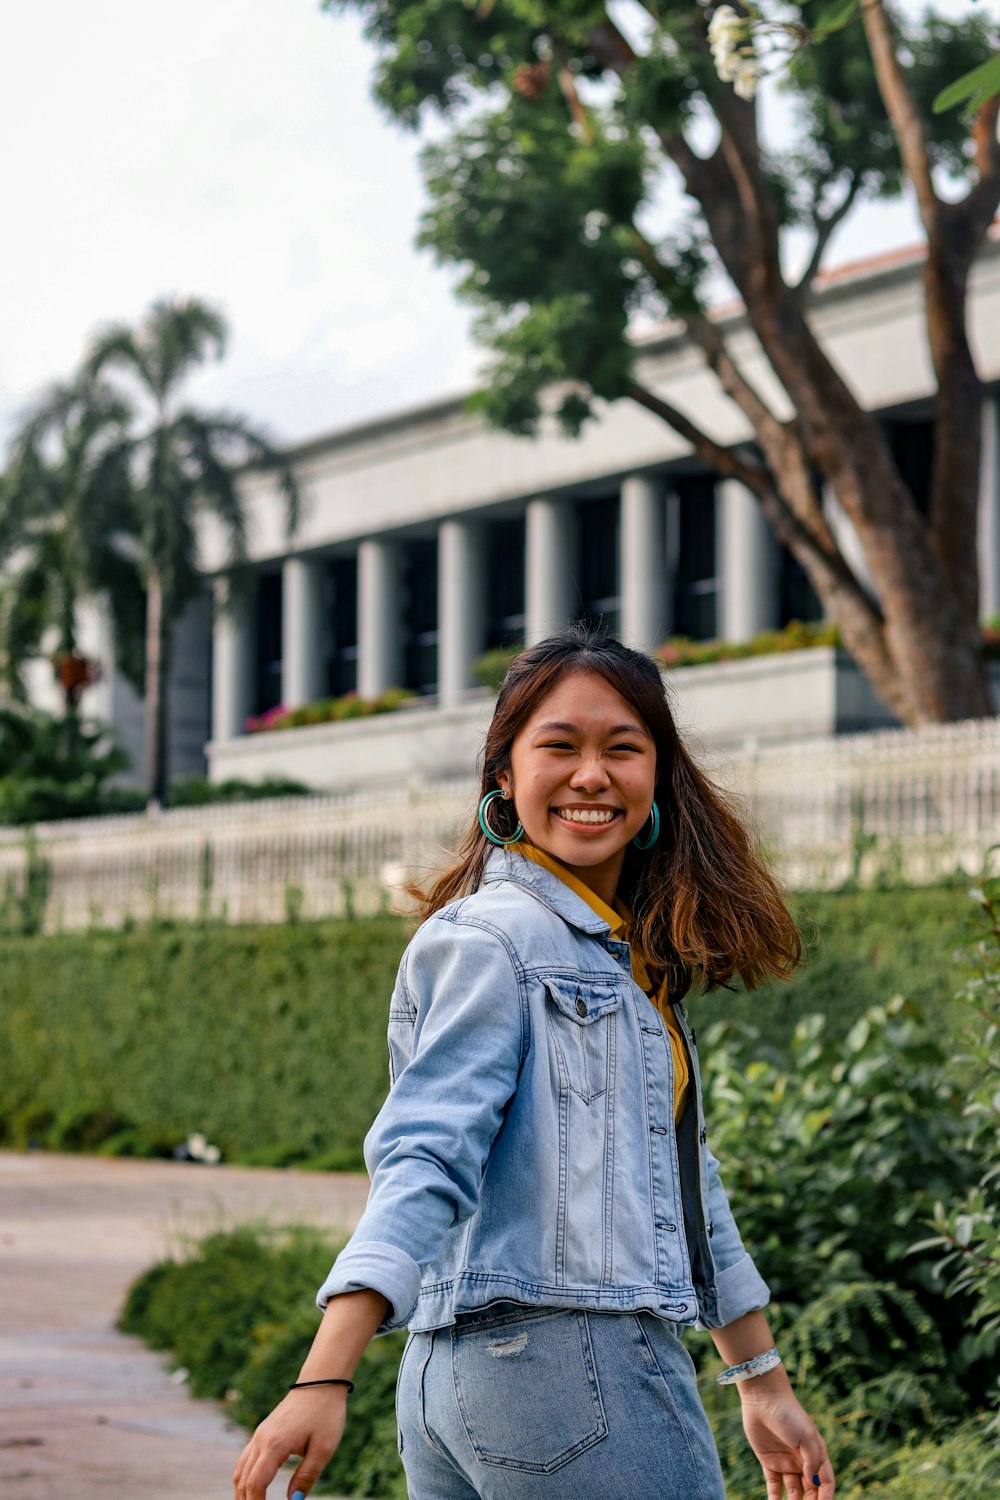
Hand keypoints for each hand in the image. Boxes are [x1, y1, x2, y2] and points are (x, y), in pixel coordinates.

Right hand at [232, 1387, 346, 1499]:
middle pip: (242, 1481)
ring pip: (239, 1470)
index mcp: (274, 1445)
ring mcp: (259, 1434)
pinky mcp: (262, 1431)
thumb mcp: (323, 1449)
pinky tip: (251, 1488)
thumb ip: (306, 1477)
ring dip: (242, 1492)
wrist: (321, 1383)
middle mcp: (261, 1440)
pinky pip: (245, 1459)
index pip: (255, 1485)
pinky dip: (243, 1478)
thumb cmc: (325, 1415)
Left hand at [740, 1388, 834, 1499]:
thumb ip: (813, 1461)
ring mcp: (785, 1462)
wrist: (763, 1398)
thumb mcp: (807, 1436)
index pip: (826, 1482)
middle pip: (810, 1490)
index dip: (826, 1496)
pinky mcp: (768, 1461)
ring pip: (793, 1492)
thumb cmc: (789, 1414)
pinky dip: (775, 1498)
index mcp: (816, 1454)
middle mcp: (802, 1461)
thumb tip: (814, 1484)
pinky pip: (773, 1486)